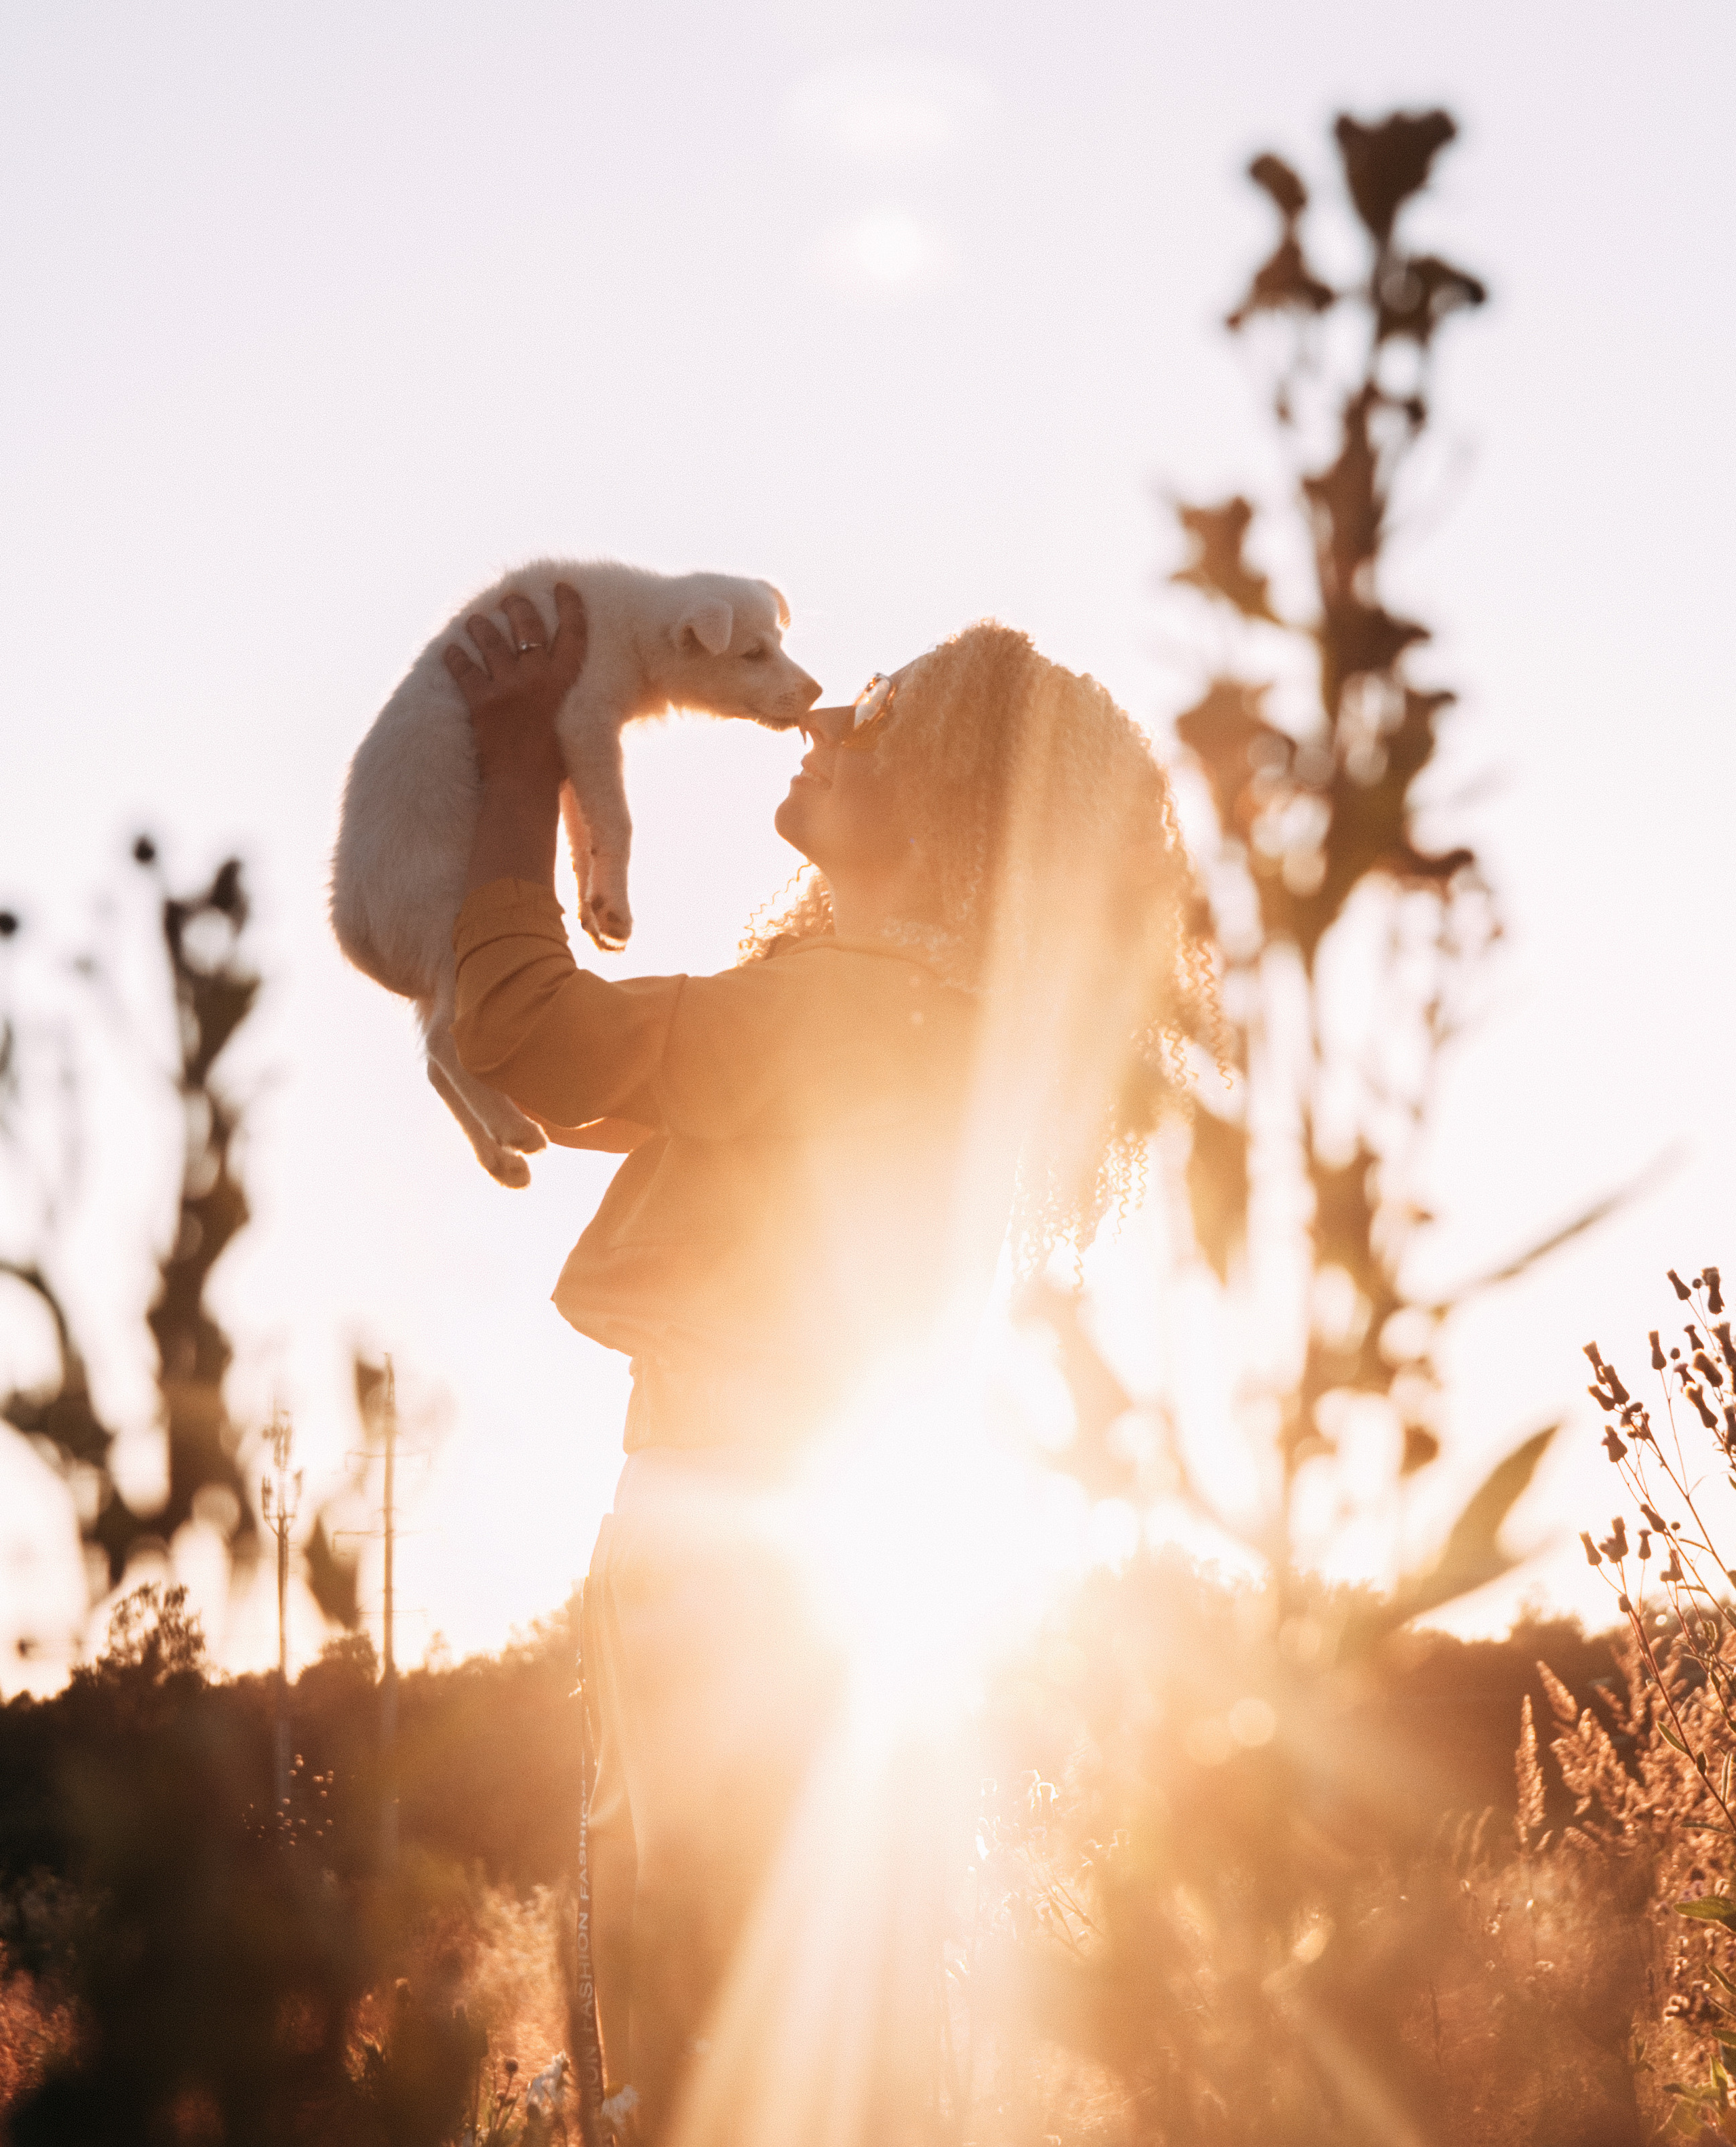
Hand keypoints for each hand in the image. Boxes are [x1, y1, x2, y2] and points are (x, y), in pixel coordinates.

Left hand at [444, 583, 587, 791]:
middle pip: (527, 626)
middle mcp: (536, 677)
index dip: (570, 607)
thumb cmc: (553, 768)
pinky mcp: (480, 701)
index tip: (565, 587)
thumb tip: (562, 693)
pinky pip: (463, 669)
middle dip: (518, 606)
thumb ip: (565, 703)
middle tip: (511, 597)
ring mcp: (506, 687)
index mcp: (564, 684)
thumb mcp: (572, 729)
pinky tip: (449, 650)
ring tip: (475, 620)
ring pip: (491, 640)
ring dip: (481, 626)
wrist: (523, 787)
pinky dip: (455, 658)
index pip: (573, 634)